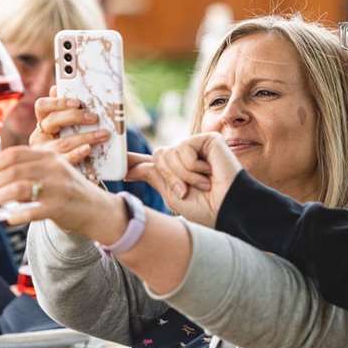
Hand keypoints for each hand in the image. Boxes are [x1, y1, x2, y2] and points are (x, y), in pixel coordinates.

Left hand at [0, 146, 125, 239]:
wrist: (96, 208)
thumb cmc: (67, 191)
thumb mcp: (53, 170)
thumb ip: (29, 168)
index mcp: (48, 156)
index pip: (13, 154)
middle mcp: (52, 168)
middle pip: (11, 171)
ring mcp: (57, 187)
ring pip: (17, 188)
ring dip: (1, 196)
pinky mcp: (59, 207)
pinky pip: (31, 211)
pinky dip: (15, 216)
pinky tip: (10, 219)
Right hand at [29, 86, 107, 164]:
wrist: (75, 175)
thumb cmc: (73, 142)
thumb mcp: (70, 125)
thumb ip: (67, 109)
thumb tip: (58, 88)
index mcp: (42, 122)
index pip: (42, 106)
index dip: (58, 102)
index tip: (78, 102)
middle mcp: (39, 137)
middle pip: (52, 121)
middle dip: (75, 117)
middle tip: (95, 118)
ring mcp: (44, 154)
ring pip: (62, 142)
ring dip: (85, 137)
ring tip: (103, 134)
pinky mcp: (53, 170)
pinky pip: (65, 160)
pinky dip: (77, 153)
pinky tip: (88, 149)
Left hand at [126, 133, 241, 226]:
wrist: (227, 208)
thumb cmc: (205, 208)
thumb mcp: (172, 195)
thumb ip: (154, 176)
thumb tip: (131, 167)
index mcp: (176, 172)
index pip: (152, 163)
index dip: (134, 163)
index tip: (120, 168)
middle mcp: (186, 157)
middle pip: (158, 157)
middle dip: (169, 177)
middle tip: (186, 191)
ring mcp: (196, 147)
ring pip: (168, 153)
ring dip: (182, 174)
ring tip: (203, 183)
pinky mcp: (207, 139)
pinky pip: (183, 147)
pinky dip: (192, 165)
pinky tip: (208, 172)